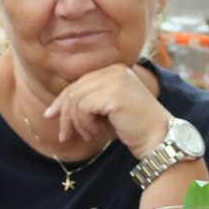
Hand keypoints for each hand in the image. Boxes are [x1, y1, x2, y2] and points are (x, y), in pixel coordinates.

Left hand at [43, 64, 170, 157]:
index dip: (62, 101)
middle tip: (65, 136)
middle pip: (74, 90)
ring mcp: (115, 79)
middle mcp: (114, 70)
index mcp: (114, 70)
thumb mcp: (104, 113)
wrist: (158, 139)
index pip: (79, 83)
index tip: (50, 116)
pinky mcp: (113, 92)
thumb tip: (52, 110)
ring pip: (75, 100)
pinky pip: (82, 107)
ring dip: (78, 123)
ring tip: (91, 135)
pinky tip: (97, 132)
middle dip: (65, 115)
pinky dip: (85, 124)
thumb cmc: (133, 129)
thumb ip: (84, 105)